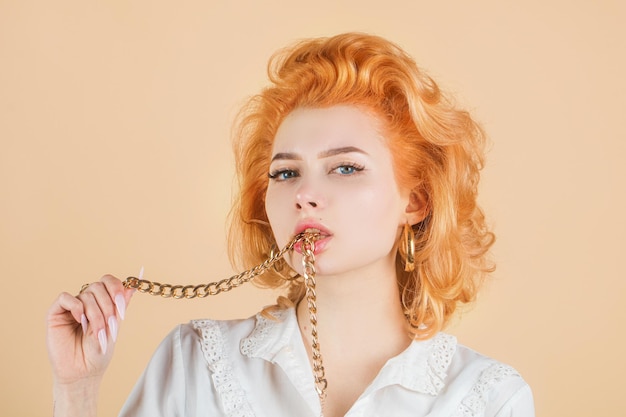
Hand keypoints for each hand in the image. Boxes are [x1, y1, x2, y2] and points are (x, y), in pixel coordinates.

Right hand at [46, 274, 134, 391]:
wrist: (82, 373)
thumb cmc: (98, 352)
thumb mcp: (113, 327)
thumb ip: (120, 307)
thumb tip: (132, 287)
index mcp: (102, 302)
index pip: (108, 281)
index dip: (116, 288)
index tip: (122, 304)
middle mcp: (86, 301)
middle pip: (98, 286)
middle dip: (108, 305)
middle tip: (110, 323)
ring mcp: (71, 307)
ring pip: (86, 294)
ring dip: (95, 313)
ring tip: (96, 331)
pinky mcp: (55, 314)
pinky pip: (65, 298)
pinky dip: (76, 306)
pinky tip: (80, 320)